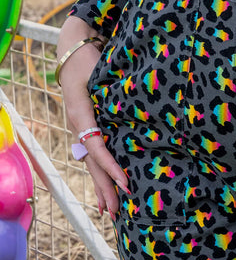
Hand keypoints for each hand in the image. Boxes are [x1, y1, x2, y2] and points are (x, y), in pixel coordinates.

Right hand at [57, 16, 129, 218]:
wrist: (73, 49)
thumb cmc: (89, 57)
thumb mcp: (99, 70)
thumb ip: (114, 87)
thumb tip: (138, 97)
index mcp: (82, 114)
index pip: (96, 147)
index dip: (110, 165)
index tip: (125, 180)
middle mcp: (79, 125)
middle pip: (92, 162)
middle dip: (104, 187)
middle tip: (116, 210)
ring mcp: (81, 127)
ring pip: (91, 162)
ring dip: (101, 185)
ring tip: (109, 209)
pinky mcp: (87, 125)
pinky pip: (92, 153)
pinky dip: (99, 171)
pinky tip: (105, 186)